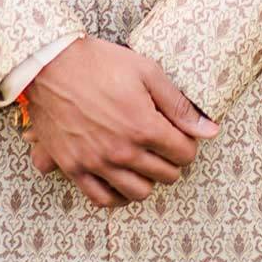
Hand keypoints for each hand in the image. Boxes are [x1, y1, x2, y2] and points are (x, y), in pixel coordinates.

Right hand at [19, 35, 218, 209]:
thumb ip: (179, 105)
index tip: (178, 133)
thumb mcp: (146, 71)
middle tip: (162, 143)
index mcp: (143, 126)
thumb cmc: (100, 63)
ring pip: (138, 193)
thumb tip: (210, 131)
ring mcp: (96, 163)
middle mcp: (122, 151)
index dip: (187, 142)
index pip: (184, 153)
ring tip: (143, 161)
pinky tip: (121, 181)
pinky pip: (102, 199)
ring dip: (147, 179)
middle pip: (165, 175)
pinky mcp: (74, 167)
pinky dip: (117, 196)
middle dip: (170, 159)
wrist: (50, 64)